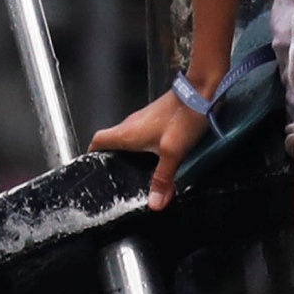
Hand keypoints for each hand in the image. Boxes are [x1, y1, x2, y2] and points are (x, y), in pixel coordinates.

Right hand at [89, 87, 210, 208]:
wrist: (201, 91)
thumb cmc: (184, 116)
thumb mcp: (172, 153)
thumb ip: (163, 178)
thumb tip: (155, 203)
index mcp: (127, 132)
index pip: (98, 141)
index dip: (92, 153)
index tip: (93, 166)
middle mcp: (132, 123)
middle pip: (113, 141)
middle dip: (113, 158)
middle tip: (118, 175)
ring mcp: (145, 118)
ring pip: (129, 137)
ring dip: (130, 152)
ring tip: (137, 170)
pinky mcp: (158, 116)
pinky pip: (144, 133)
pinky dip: (145, 145)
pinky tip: (158, 156)